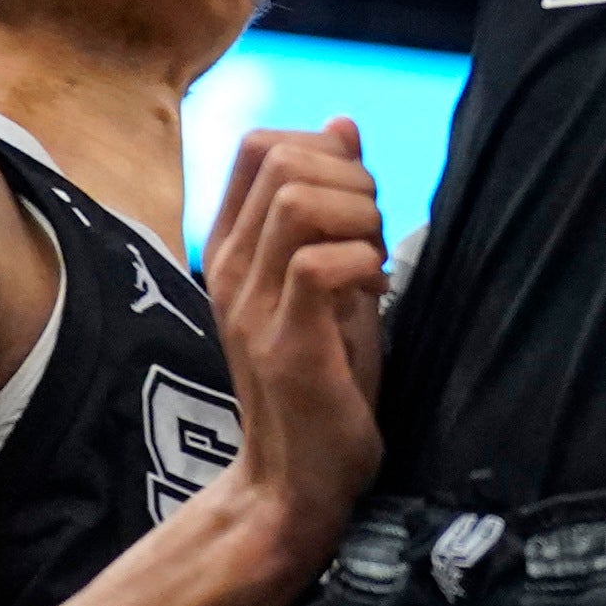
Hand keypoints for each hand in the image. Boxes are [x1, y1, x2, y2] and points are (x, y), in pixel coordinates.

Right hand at [203, 119, 387, 569]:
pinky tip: (375, 295)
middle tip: (374, 236)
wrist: (297, 482)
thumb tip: (342, 122)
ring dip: (359, 217)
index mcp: (234, 248)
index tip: (357, 202)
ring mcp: (251, 307)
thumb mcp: (332, 274)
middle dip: (352, 179)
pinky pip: (321, 264)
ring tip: (373, 263)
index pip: (259, 143)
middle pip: (281, 157)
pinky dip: (365, 264)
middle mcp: (230, 270)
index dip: (324, 149)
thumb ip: (333, 201)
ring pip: (298, 198)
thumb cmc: (324, 379)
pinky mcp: (284, 346)